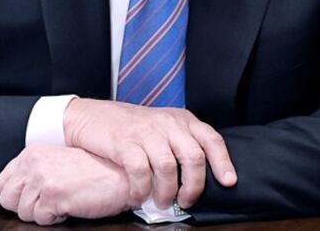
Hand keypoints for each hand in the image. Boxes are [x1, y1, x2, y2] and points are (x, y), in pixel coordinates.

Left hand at [0, 144, 132, 224]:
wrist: (121, 174)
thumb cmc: (94, 171)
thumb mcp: (58, 162)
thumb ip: (35, 171)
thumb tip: (15, 193)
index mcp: (32, 153)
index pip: (2, 184)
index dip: (18, 196)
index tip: (36, 197)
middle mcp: (33, 162)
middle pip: (7, 200)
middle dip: (27, 207)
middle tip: (50, 201)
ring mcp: (42, 178)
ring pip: (23, 213)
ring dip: (43, 213)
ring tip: (64, 200)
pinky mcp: (53, 194)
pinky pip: (40, 220)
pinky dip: (55, 218)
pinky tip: (70, 205)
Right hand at [63, 98, 236, 209]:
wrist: (91, 116)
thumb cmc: (130, 127)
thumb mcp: (162, 127)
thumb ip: (181, 143)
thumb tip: (202, 174)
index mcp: (181, 119)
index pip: (211, 139)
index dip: (222, 162)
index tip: (229, 182)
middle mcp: (167, 123)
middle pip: (193, 156)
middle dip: (194, 185)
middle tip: (187, 201)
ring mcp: (145, 132)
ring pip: (168, 167)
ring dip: (167, 192)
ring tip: (162, 202)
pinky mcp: (124, 142)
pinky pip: (140, 171)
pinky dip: (142, 190)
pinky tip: (139, 196)